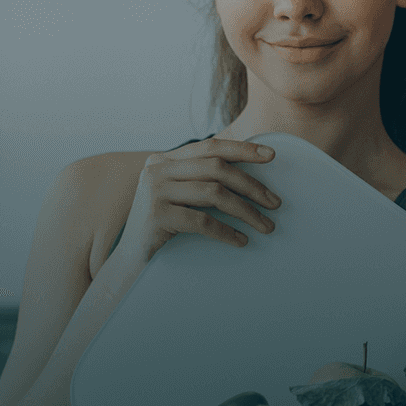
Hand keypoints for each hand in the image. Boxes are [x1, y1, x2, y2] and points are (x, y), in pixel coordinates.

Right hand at [116, 137, 281, 264]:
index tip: (271, 156)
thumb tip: (248, 175)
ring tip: (266, 226)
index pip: (210, 146)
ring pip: (214, 194)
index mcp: (165, 159)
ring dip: (246, 211)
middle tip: (275, 203)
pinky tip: (241, 241)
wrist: (130, 259)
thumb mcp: (180, 194)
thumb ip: (201, 178)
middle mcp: (157, 169)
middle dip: (251, 186)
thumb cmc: (164, 226)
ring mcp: (154, 191)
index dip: (243, 149)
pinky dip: (226, 231)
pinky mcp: (156, 216)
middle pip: (217, 168)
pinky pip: (202, 221)